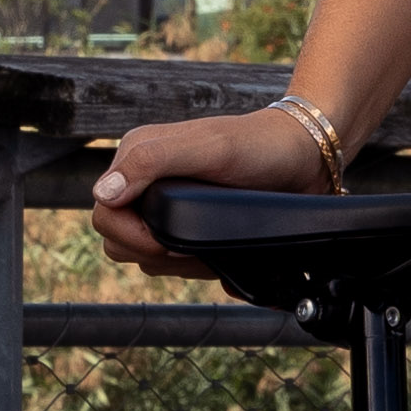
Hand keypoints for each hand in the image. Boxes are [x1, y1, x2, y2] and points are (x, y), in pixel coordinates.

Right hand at [86, 102, 326, 264]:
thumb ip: (151, 162)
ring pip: (145, 256)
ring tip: (210, 250)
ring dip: (174, 264)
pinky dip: (191, 265)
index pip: (105, 215)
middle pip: (119, 242)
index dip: (133, 238)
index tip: (170, 242)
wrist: (304, 156)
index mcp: (138, 158)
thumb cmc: (257, 145)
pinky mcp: (188, 224)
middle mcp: (146, 182)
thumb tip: (105, 194)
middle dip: (154, 254)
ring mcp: (166, 206)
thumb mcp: (207, 148)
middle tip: (193, 248)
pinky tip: (217, 256)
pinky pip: (172, 260)